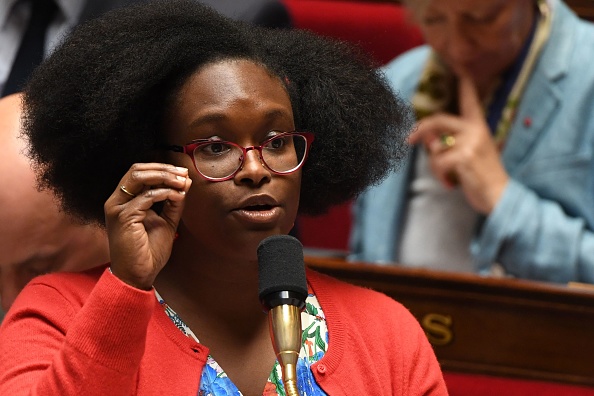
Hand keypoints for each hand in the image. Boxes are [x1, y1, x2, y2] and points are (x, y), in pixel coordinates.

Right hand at [104, 163, 191, 288]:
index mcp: (124, 200)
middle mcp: (117, 201)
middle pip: (137, 170)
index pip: (140, 173)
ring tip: (182, 182)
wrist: (138, 275)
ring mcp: (117, 208)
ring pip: (139, 177)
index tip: (182, 173)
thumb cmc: (148, 252)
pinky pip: (146, 197)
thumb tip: (185, 182)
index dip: (162, 169)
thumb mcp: (166, 221)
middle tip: (183, 173)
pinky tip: (177, 196)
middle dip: (164, 169)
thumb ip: (173, 202)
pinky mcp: (123, 217)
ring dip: (165, 177)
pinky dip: (164, 193)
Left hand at [408, 73, 508, 213]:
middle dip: (420, 129)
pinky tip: (451, 184)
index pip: (470, 101)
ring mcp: (470, 142)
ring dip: (436, 166)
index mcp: (479, 127)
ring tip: (448, 176)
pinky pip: (438, 162)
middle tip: (408, 140)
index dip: (465, 86)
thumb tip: (428, 140)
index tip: (459, 68)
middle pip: (439, 120)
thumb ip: (450, 144)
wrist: (500, 196)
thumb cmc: (482, 177)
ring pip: (436, 149)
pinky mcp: (465, 156)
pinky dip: (440, 176)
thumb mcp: (469, 155)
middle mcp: (476, 130)